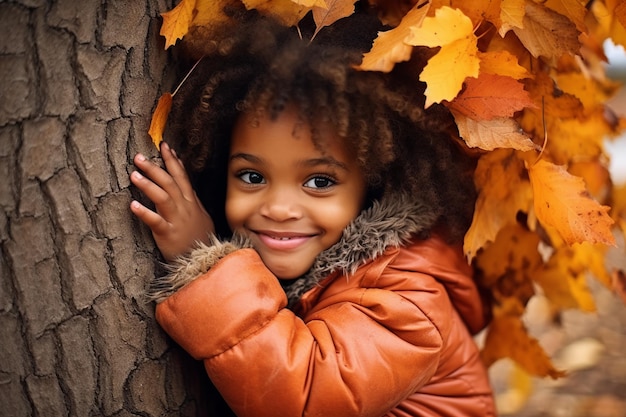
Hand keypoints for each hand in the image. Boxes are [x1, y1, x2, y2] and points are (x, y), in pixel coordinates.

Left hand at [130, 142, 214, 261]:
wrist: (205, 260)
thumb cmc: (199, 237)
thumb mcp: (200, 215)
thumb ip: (191, 199)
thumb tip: (185, 183)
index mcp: (191, 202)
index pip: (182, 176)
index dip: (173, 161)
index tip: (164, 146)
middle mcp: (184, 207)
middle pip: (170, 183)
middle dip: (155, 168)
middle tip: (139, 157)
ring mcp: (176, 220)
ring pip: (163, 198)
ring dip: (148, 185)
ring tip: (133, 174)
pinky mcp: (167, 234)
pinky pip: (155, 221)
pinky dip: (144, 213)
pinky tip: (132, 205)